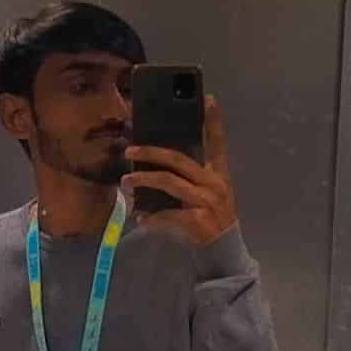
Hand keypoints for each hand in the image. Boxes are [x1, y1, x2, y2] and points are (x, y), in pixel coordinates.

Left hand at [122, 94, 237, 245]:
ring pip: (168, 182)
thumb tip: (156, 165)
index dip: (213, 120)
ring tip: (126, 182)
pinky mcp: (197, 220)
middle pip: (178, 160)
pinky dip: (151, 216)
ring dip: (143, 181)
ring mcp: (206, 201)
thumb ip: (191, 179)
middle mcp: (214, 183)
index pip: (217, 142)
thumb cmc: (213, 219)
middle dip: (151, 153)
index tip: (208, 98)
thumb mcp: (209, 194)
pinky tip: (141, 218)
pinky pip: (167, 214)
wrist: (224, 252)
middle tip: (130, 150)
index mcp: (219, 174)